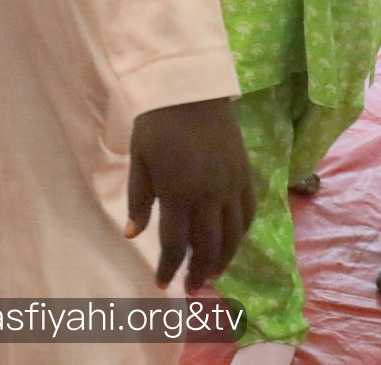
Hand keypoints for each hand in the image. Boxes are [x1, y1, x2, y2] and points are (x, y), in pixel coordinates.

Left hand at [126, 97, 254, 290]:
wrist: (191, 92)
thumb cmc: (155, 124)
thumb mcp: (138, 160)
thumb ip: (138, 200)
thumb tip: (132, 235)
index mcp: (177, 193)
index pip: (175, 243)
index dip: (169, 267)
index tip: (162, 284)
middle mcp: (209, 196)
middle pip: (208, 246)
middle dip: (199, 272)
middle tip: (192, 288)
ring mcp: (231, 187)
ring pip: (234, 236)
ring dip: (223, 259)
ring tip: (212, 273)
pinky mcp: (246, 176)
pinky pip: (248, 214)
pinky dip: (241, 234)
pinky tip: (232, 242)